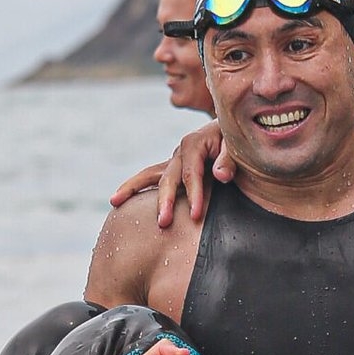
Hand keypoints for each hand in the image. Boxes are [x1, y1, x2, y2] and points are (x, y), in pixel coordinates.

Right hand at [110, 124, 235, 228]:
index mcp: (194, 143)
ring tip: (114, 202)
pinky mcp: (172, 167)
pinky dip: (135, 188)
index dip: (194, 195)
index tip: (196, 216)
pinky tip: (119, 201)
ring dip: (132, 189)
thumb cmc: (239, 141)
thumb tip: (220, 175)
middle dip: (165, 201)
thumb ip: (229, 160)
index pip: (191, 174)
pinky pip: (150, 177)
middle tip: (163, 223)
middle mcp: (180, 151)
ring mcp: (173, 160)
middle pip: (167, 178)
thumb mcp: (238, 146)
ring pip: (149, 175)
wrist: (235, 131)